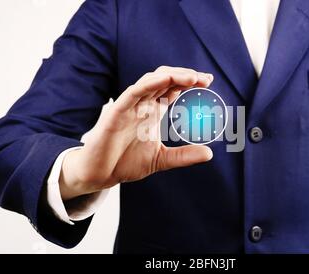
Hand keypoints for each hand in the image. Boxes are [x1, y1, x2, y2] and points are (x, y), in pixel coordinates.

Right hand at [59, 66, 213, 200]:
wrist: (99, 175)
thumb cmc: (125, 163)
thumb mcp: (161, 159)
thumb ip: (183, 156)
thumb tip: (209, 154)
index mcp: (153, 112)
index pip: (173, 89)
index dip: (190, 82)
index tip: (208, 82)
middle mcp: (142, 105)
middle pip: (165, 80)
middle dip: (185, 75)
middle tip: (205, 79)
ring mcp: (129, 106)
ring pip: (151, 81)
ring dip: (171, 75)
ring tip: (191, 77)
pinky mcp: (116, 111)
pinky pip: (133, 92)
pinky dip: (149, 84)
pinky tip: (165, 80)